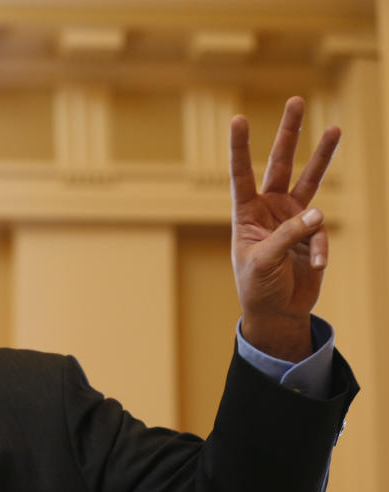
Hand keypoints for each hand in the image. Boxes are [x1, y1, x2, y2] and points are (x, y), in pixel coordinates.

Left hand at [230, 96, 340, 361]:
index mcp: (246, 213)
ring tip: (334, 127)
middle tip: (295, 100)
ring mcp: (293, 218)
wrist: (277, 311)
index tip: (237, 119)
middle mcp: (270, 208)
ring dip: (321, 155)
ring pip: (310, 179)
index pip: (241, 174)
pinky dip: (320, 249)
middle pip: (281, 164)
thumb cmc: (257, 287)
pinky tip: (315, 266)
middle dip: (289, 134)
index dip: (240, 147)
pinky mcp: (312, 233)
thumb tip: (318, 213)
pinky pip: (322, 233)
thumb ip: (289, 236)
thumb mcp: (265, 262)